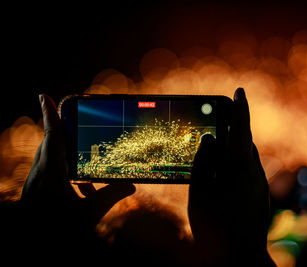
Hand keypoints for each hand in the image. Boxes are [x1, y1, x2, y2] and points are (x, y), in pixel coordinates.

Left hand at [21, 94, 134, 236]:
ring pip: (49, 159)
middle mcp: (40, 175)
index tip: (44, 96)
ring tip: (79, 150)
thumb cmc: (58, 230)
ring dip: (63, 151)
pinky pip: (51, 174)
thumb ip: (110, 196)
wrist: (37, 246)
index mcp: (50, 173)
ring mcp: (37, 184)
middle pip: (50, 144)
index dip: (50, 115)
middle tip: (70, 118)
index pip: (52, 137)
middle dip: (59, 130)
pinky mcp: (38, 194)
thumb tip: (131, 186)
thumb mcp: (88, 214)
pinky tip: (82, 186)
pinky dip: (65, 171)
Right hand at [189, 88, 274, 264]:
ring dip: (232, 149)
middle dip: (231, 129)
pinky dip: (235, 165)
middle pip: (243, 142)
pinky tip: (222, 175)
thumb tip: (209, 137)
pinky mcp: (259, 196)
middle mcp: (255, 173)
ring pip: (245, 158)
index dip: (239, 107)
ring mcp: (259, 185)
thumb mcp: (201, 192)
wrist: (242, 259)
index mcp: (240, 168)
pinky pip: (247, 171)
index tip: (238, 90)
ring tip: (214, 151)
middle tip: (216, 122)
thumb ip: (204, 160)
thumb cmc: (216, 228)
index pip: (241, 128)